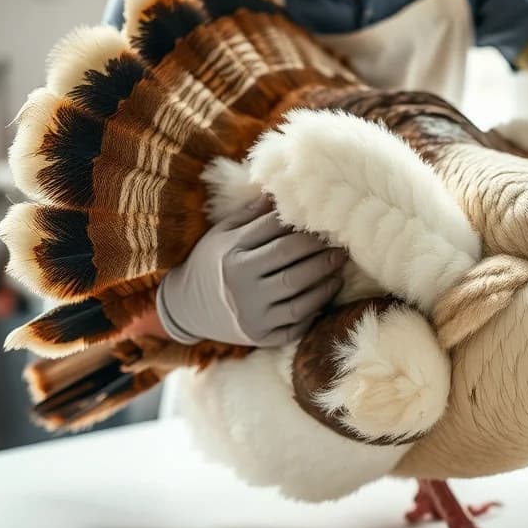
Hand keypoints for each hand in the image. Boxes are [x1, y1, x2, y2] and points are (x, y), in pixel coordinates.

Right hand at [156, 196, 345, 346]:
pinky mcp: (260, 337)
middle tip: (340, 245)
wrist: (186, 307)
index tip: (324, 220)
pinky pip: (295, 325)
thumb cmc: (212, 261)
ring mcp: (252, 314)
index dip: (303, 224)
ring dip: (325, 281)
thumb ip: (251, 215)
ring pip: (299, 297)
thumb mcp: (222, 234)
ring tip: (338, 267)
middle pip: (292, 265)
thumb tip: (280, 191)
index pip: (275, 233)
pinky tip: (327, 292)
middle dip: (320, 252)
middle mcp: (241, 286)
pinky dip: (315, 309)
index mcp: (233, 254)